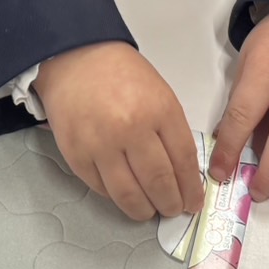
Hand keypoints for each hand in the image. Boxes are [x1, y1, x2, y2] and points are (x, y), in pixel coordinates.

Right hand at [35, 42, 203, 220]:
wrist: (75, 58)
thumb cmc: (119, 74)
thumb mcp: (160, 94)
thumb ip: (172, 132)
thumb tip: (182, 173)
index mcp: (159, 109)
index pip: (183, 161)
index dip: (190, 188)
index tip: (193, 200)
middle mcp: (130, 128)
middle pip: (159, 182)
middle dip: (170, 203)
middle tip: (172, 209)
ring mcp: (100, 143)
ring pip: (129, 194)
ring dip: (143, 209)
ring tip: (149, 210)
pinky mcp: (76, 154)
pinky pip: (101, 188)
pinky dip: (115, 197)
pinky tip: (124, 194)